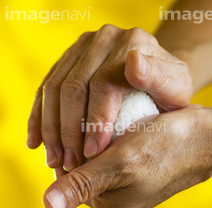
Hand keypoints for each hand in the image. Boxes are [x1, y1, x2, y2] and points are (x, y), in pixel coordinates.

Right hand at [27, 24, 192, 170]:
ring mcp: (81, 47)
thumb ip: (158, 78)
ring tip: (54, 161)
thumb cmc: (168, 90)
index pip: (104, 84)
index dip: (96, 121)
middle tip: (69, 165)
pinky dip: (38, 117)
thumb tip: (133, 63)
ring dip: (50, 128)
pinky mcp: (67, 58)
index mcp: (132, 42)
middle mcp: (103, 39)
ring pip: (53, 88)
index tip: (92, 155)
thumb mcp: (176, 88)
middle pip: (73, 86)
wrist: (155, 77)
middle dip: (68, 131)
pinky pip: (45, 87)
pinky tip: (36, 142)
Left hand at [42, 106, 211, 207]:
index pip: (71, 179)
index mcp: (113, 205)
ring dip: (98, 140)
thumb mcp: (122, 163)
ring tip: (106, 117)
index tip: (74, 121)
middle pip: (85, 170)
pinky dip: (113, 140)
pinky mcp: (144, 173)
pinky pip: (117, 157)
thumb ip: (84, 183)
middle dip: (83, 144)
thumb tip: (47, 206)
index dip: (67, 149)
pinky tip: (120, 123)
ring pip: (100, 161)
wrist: (210, 137)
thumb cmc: (168, 146)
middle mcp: (121, 201)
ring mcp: (134, 187)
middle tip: (92, 116)